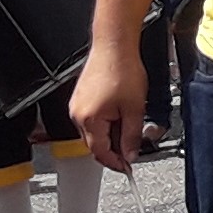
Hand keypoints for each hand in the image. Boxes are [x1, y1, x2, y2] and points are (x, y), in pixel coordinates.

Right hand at [73, 38, 144, 170]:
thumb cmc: (123, 70)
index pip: (100, 153)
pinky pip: (92, 118)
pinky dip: (105, 122)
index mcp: (89, 120)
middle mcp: (78, 114)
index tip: (127, 168)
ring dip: (110, 134)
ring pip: (94, 132)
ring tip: (128, 123)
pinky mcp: (81, 97)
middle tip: (132, 147)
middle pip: (95, 144)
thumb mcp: (135, 109)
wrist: (114, 45)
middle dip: (114, 149)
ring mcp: (77, 105)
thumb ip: (132, 137)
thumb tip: (130, 155)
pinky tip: (119, 113)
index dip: (116, 163)